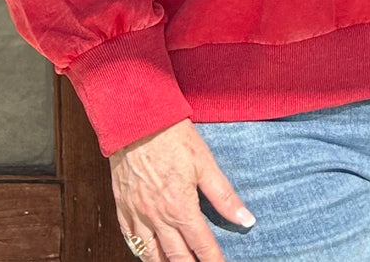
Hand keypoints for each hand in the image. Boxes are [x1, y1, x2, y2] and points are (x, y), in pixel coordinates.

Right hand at [109, 118, 254, 261]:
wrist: (136, 122)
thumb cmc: (172, 138)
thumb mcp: (205, 164)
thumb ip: (225, 196)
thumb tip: (246, 219)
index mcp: (181, 208)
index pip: (202, 245)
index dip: (213, 260)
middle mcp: (158, 218)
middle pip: (176, 257)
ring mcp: (137, 215)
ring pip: (150, 255)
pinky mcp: (123, 208)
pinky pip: (130, 240)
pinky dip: (141, 252)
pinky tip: (148, 255)